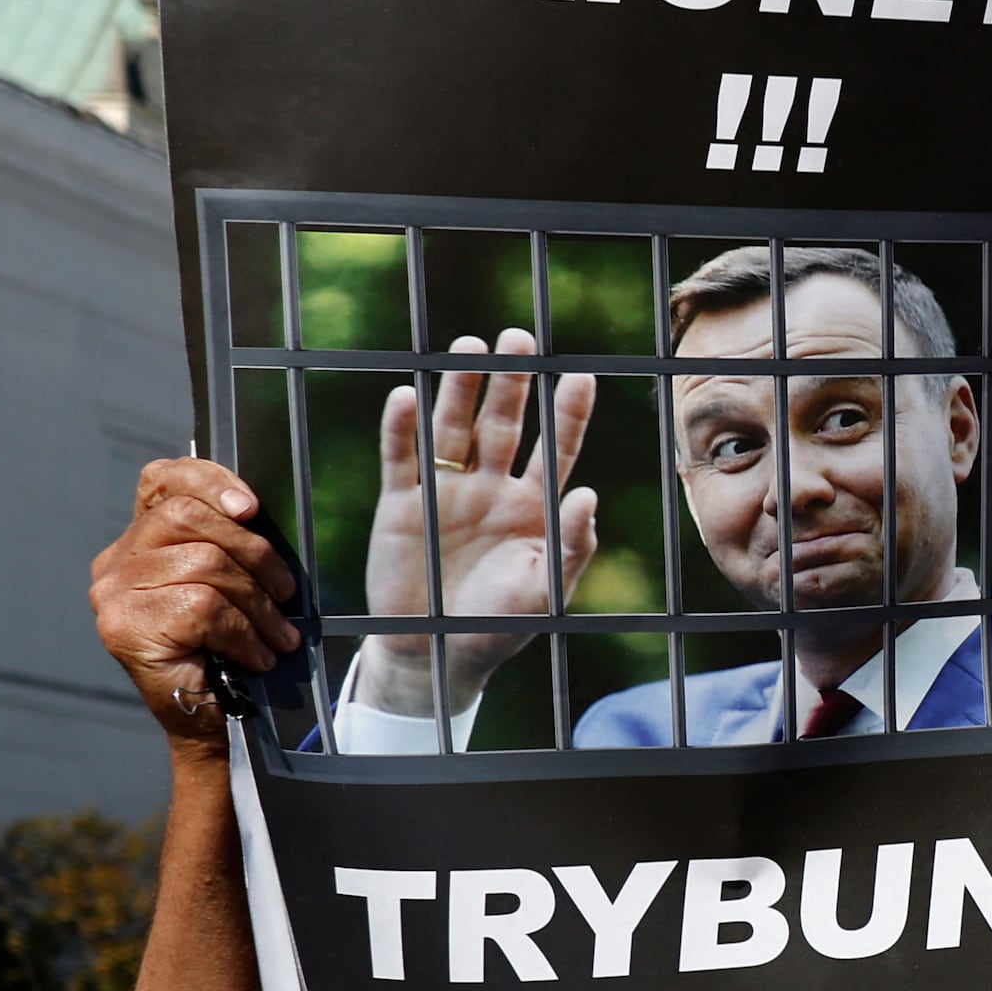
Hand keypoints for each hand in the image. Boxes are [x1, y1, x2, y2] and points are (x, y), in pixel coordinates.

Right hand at [94, 457, 302, 730]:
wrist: (206, 723)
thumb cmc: (226, 652)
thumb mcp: (231, 587)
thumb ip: (228, 544)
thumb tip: (255, 509)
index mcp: (141, 542)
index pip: (162, 481)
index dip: (209, 480)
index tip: (252, 507)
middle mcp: (116, 562)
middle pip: (188, 517)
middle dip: (254, 552)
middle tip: (286, 594)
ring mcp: (115, 594)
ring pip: (204, 564)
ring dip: (258, 605)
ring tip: (276, 637)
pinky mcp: (126, 626)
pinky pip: (205, 607)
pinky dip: (243, 634)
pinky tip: (254, 657)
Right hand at [347, 331, 594, 716]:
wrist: (439, 652)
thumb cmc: (501, 624)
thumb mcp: (547, 590)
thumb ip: (572, 544)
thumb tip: (590, 495)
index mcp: (533, 506)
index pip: (557, 449)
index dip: (568, 414)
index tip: (580, 376)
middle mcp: (492, 489)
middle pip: (504, 424)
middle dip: (511, 382)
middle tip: (517, 337)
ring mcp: (446, 492)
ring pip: (454, 430)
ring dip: (460, 390)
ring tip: (469, 349)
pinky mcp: (401, 504)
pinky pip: (402, 459)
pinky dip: (403, 429)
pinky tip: (408, 397)